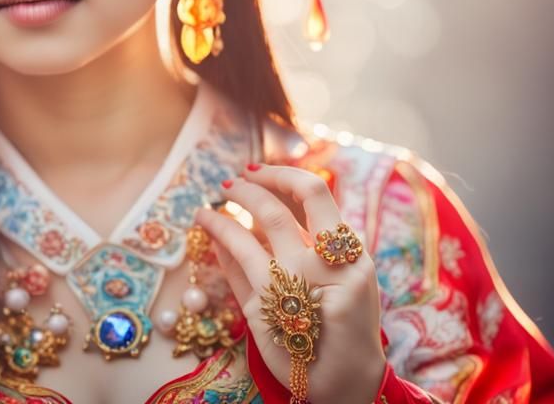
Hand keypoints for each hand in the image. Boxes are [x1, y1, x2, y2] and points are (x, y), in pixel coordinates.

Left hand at [194, 164, 386, 403]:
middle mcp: (323, 266)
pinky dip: (220, 243)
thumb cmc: (345, 326)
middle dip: (246, 190)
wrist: (348, 385)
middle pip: (276, 209)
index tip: (257, 171)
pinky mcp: (265, 310)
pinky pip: (235, 265)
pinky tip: (210, 235)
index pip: (314, 193)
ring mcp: (292, 287)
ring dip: (221, 216)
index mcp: (349, 253)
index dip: (281, 174)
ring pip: (248, 234)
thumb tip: (269, 198)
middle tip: (229, 184)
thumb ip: (312, 239)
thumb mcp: (342, 277)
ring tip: (204, 210)